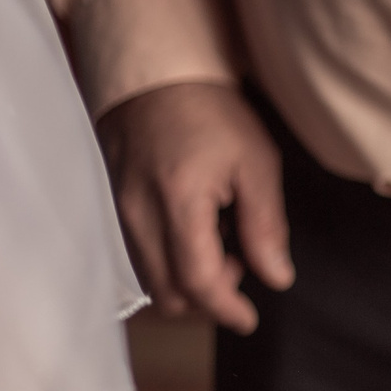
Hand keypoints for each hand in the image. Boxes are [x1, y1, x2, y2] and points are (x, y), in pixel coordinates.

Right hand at [97, 82, 293, 331]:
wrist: (156, 72)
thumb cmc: (210, 111)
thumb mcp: (256, 163)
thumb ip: (266, 226)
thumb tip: (277, 276)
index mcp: (179, 202)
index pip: (198, 281)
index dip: (227, 309)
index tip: (249, 318)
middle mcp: (139, 213)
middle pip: (168, 294)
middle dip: (207, 298)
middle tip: (241, 266)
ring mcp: (120, 211)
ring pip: (151, 279)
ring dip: (187, 280)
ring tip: (220, 244)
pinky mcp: (114, 206)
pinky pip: (139, 254)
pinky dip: (168, 260)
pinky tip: (193, 231)